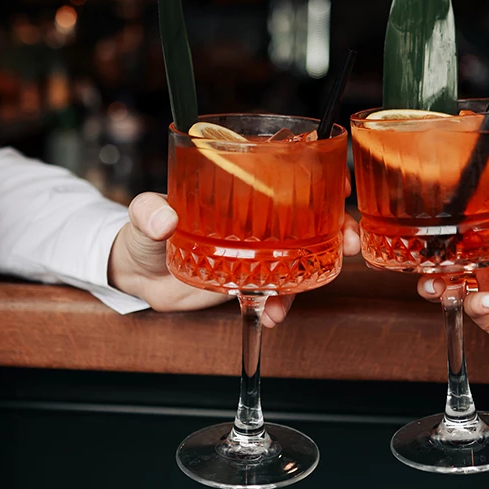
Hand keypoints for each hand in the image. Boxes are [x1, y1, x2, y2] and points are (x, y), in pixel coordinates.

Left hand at [109, 184, 360, 324]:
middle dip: (338, 226)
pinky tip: (274, 315)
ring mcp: (258, 248)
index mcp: (239, 186)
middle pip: (310, 215)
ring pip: (302, 254)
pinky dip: (281, 303)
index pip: (289, 173)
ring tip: (312, 286)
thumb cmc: (145, 228)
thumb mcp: (143, 213)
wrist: (138, 274)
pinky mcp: (251, 278)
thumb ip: (149, 211)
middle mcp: (257, 216)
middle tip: (350, 241)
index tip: (341, 185)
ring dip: (318, 269)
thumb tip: (164, 219)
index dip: (322, 176)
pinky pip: (277, 290)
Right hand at [417, 192, 488, 414]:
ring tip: (438, 283)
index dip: (456, 226)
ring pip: (455, 286)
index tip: (439, 218)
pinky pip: (474, 310)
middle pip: (456, 259)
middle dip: (435, 258)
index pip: (476, 231)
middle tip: (425, 256)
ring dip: (441, 283)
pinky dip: (474, 304)